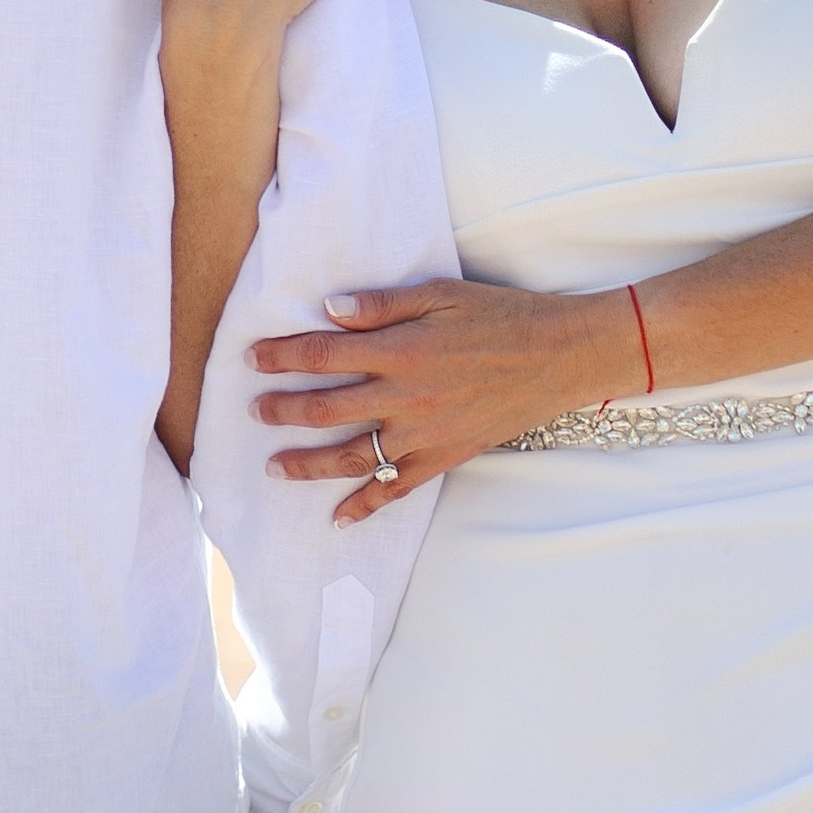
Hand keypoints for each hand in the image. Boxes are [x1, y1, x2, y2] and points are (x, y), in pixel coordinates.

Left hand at [251, 276, 645, 520]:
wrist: (560, 357)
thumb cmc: (502, 316)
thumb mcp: (441, 293)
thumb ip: (382, 306)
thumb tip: (328, 310)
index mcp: (401, 350)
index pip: (323, 356)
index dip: (282, 357)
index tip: (252, 359)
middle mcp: (405, 397)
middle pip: (325, 409)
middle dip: (282, 412)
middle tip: (254, 412)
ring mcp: (424, 434)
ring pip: (350, 457)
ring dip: (306, 465)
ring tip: (274, 468)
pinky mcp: (444, 458)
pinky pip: (396, 490)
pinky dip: (365, 507)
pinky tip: (338, 519)